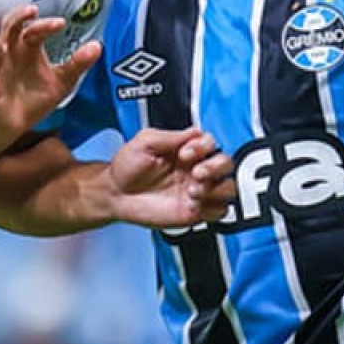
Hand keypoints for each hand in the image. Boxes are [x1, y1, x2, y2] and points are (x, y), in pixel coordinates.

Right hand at [0, 4, 100, 159]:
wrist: (18, 126)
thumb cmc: (36, 98)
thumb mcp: (62, 82)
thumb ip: (77, 64)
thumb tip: (98, 46)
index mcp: (29, 48)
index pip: (35, 29)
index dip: (45, 24)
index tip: (60, 24)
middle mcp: (11, 53)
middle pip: (11, 29)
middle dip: (18, 19)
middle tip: (30, 12)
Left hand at [105, 127, 233, 229]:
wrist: (115, 195)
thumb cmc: (126, 168)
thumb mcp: (145, 142)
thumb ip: (170, 137)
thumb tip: (194, 132)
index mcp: (186, 150)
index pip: (211, 143)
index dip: (203, 147)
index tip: (185, 153)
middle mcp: (194, 169)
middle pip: (226, 164)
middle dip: (215, 167)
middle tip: (196, 173)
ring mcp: (196, 191)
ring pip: (228, 188)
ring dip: (216, 188)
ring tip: (193, 191)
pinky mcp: (194, 211)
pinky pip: (219, 212)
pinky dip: (211, 209)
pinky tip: (193, 204)